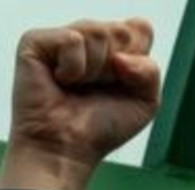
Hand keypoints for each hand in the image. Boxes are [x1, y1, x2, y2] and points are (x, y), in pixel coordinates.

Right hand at [1, 18, 159, 189]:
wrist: (68, 148)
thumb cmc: (103, 127)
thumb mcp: (145, 101)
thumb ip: (150, 71)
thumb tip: (120, 57)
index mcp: (115, 47)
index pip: (140, 28)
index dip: (139, 57)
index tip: (124, 82)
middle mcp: (89, 38)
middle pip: (122, 30)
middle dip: (118, 69)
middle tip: (98, 89)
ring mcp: (62, 38)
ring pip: (98, 31)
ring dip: (97, 71)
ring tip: (79, 87)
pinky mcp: (37, 41)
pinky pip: (73, 39)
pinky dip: (75, 68)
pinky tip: (61, 82)